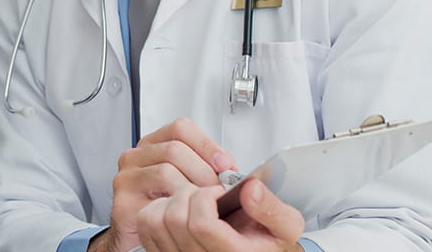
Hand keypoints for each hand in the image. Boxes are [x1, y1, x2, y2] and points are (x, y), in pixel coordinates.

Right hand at [93, 118, 237, 251]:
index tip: (224, 164)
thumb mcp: (190, 180)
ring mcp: (126, 179)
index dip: (206, 144)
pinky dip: (178, 206)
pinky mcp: (123, 203)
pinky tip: (188, 213)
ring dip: (193, 189)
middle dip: (204, 170)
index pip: (180, 129)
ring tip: (206, 202)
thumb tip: (229, 166)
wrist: (143, 236)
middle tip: (219, 189)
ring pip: (165, 171)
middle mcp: (136, 157)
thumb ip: (208, 167)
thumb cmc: (169, 208)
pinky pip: (156, 200)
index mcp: (153, 145)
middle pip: (174, 149)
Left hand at [135, 178, 303, 251]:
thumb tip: (248, 189)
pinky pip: (146, 226)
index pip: (201, 224)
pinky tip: (178, 208)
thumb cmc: (267, 242)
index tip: (218, 192)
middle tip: (205, 192)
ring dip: (171, 199)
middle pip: (174, 219)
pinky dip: (157, 208)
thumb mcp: (286, 226)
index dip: (206, 198)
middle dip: (188, 193)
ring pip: (155, 220)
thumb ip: (271, 208)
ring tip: (191, 200)